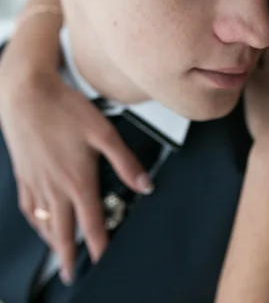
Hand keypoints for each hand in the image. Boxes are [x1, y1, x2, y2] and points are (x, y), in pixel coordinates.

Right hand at [0, 68, 148, 283]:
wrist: (25, 93)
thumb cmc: (64, 109)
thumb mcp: (104, 133)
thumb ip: (126, 162)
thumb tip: (145, 185)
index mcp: (77, 180)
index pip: (90, 223)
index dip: (98, 245)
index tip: (102, 260)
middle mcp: (54, 187)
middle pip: (62, 232)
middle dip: (68, 256)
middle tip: (71, 274)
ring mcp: (35, 182)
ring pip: (42, 223)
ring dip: (51, 242)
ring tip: (59, 254)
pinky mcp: (23, 174)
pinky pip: (27, 207)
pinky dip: (34, 222)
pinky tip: (38, 222)